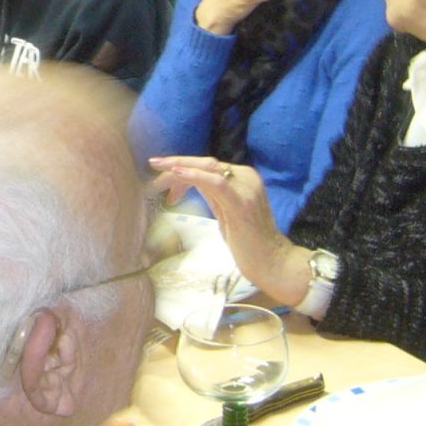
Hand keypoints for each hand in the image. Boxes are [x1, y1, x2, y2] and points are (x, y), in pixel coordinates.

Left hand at [148, 157, 311, 304]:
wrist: (272, 262)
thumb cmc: (248, 242)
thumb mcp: (226, 211)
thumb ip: (212, 193)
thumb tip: (187, 181)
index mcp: (243, 177)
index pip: (208, 165)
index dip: (183, 168)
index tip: (161, 178)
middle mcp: (246, 177)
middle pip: (206, 162)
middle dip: (177, 163)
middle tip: (153, 163)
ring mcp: (246, 188)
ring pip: (208, 168)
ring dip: (179, 168)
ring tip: (157, 170)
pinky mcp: (241, 203)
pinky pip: (216, 183)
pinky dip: (195, 176)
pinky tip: (177, 174)